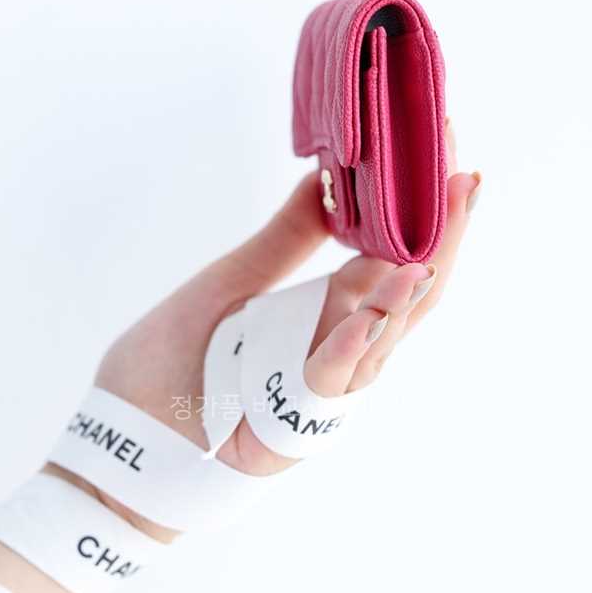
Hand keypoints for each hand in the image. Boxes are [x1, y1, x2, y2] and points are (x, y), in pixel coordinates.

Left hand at [48, 120, 478, 540]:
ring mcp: (320, 390)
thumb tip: (323, 179)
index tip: (446, 158)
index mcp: (327, 311)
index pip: (393, 258)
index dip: (424, 216)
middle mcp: (336, 347)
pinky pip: (326, 384)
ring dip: (408, 288)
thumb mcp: (230, 283)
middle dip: (442, 239)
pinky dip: (347, 349)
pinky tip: (368, 312)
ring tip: (437, 231)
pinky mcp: (292, 428)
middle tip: (466, 178)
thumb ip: (282, 241)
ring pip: (380, 339)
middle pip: (408, 296)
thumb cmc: (175, 361)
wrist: (126, 434)